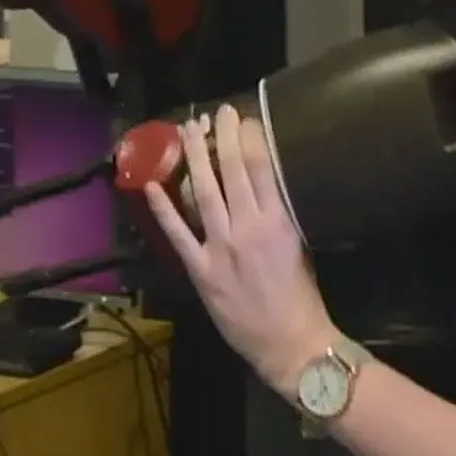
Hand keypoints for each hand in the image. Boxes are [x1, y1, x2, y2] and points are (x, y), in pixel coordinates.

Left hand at [141, 104, 338, 398]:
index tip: (243, 118)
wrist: (289, 343)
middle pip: (232, 170)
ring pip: (204, 192)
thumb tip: (262, 187)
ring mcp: (221, 248)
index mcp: (278, 221)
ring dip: (195, 158)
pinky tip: (153, 184)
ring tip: (188, 131)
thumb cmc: (301, 298)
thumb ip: (279, 216)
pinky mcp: (201, 270)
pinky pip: (178, 234)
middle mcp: (248, 228)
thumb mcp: (299, 246)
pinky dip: (164, 209)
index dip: (250, 137)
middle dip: (222, 137)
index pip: (261, 166)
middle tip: (215, 113)